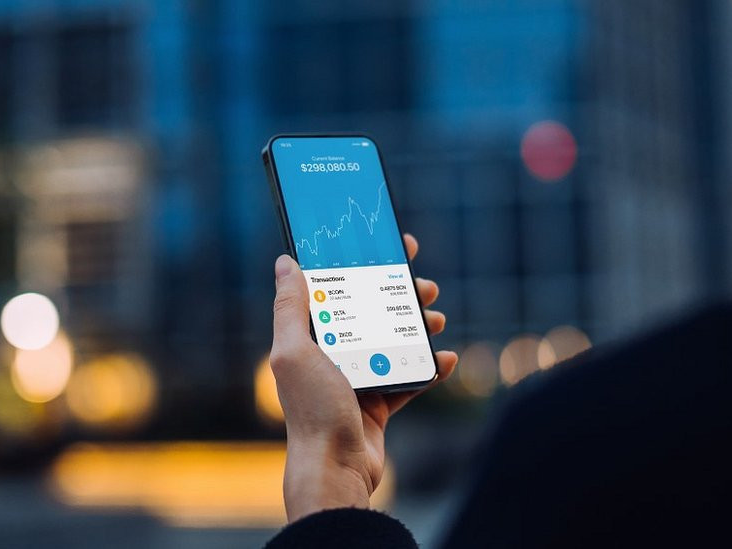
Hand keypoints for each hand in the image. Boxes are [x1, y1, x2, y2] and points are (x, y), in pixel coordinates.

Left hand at [270, 234, 457, 521]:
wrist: (335, 467)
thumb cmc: (312, 410)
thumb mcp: (295, 351)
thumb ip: (290, 308)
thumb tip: (285, 263)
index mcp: (310, 339)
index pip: (336, 290)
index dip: (361, 267)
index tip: (389, 248)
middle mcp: (332, 356)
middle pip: (371, 313)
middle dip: (400, 295)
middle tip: (424, 285)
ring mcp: (357, 379)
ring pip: (394, 341)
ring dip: (418, 327)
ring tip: (437, 319)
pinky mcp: (380, 404)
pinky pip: (410, 378)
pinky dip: (429, 367)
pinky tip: (446, 358)